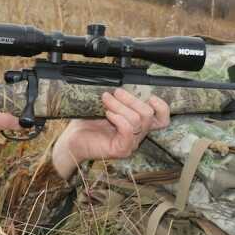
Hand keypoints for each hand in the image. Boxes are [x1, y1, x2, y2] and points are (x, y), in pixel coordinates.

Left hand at [51, 88, 169, 179]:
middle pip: (148, 114)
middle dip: (131, 99)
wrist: (72, 139)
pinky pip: (128, 130)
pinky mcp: (121, 150)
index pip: (162, 120)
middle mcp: (137, 135)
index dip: (162, 107)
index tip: (150, 95)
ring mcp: (130, 144)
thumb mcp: (107, 105)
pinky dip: (119, 118)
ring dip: (120, 106)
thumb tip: (125, 84)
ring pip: (137, 120)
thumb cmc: (88, 122)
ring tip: (106, 100)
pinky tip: (108, 114)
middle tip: (115, 92)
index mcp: (138, 124)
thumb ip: (120, 98)